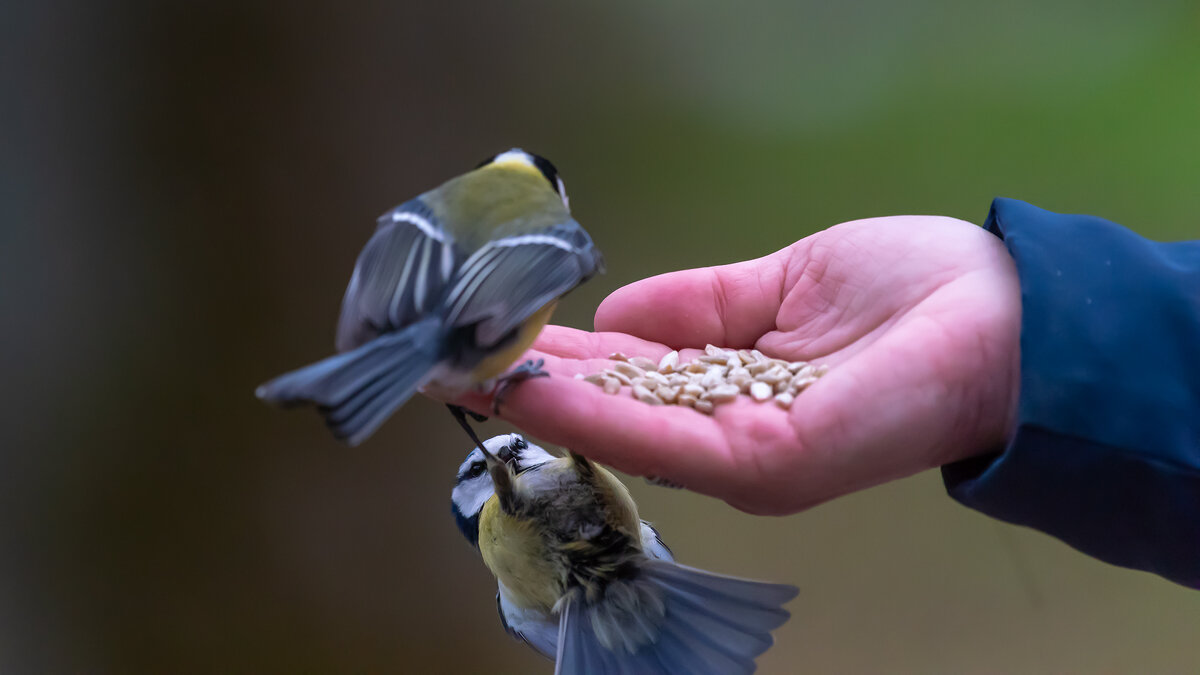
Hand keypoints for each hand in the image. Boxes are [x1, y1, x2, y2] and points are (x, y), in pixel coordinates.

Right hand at [458, 216, 1020, 514]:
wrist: (1004, 314)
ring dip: (539, 402)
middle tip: (443, 363)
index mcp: (729, 388)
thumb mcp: (778, 285)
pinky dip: (597, 412)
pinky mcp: (768, 463)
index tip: (487, 338)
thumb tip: (610, 310)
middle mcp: (726, 432)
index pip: (624, 376)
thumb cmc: (906, 292)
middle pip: (609, 412)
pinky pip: (666, 437)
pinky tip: (537, 387)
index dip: (554, 358)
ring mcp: (744, 455)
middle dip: (526, 386)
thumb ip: (695, 306)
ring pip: (622, 431)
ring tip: (463, 374)